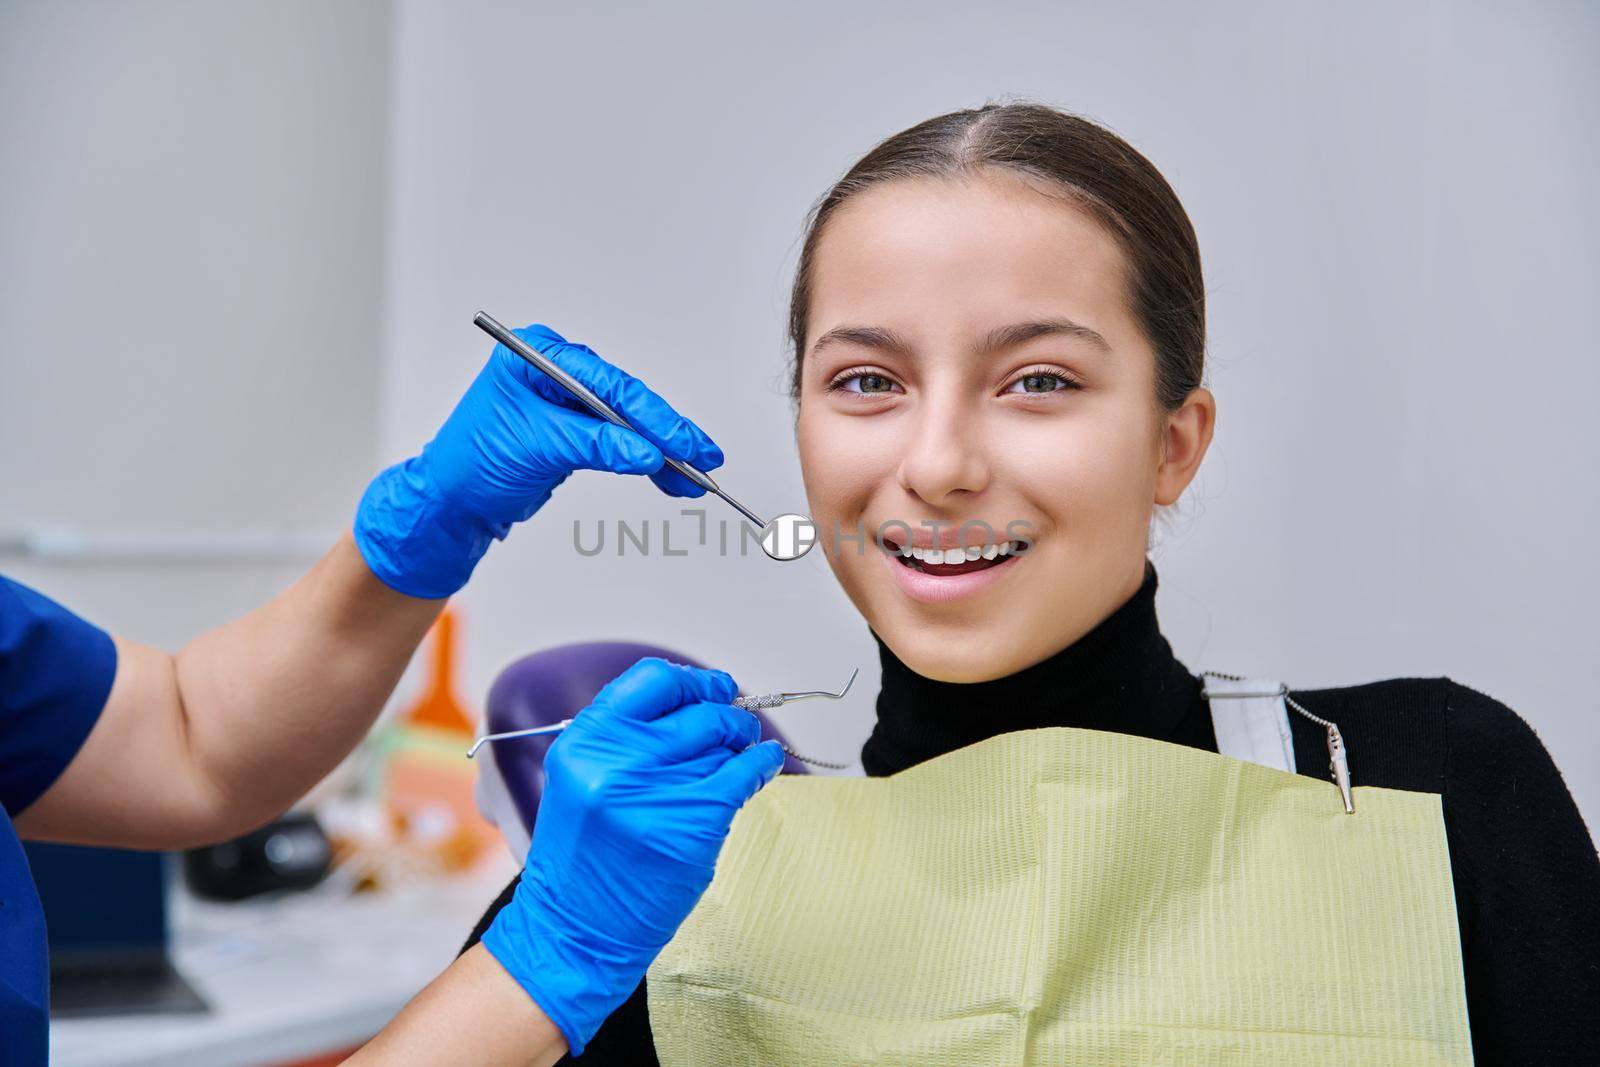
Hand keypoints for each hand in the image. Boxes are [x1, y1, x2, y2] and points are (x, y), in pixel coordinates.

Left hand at [353, 323, 723, 596]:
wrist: (449, 501)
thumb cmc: (472, 462)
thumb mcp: (536, 446)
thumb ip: (594, 444)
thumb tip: (645, 452)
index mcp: (540, 357)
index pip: (609, 384)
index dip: (652, 416)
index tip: (682, 442)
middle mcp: (556, 372)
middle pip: (626, 401)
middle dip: (666, 433)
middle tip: (702, 457)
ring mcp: (567, 402)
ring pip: (629, 423)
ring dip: (663, 451)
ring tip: (695, 476)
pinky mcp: (574, 431)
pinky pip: (620, 442)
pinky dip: (645, 461)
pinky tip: (670, 476)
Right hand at [480, 658, 784, 1056]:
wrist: (575, 927)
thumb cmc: (584, 856)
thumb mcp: (583, 777)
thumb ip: (626, 735)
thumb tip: (694, 701)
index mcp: (585, 741)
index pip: (653, 678)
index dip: (691, 681)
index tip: (711, 689)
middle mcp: (616, 760)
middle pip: (697, 709)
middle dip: (726, 712)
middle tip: (736, 722)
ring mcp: (655, 792)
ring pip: (722, 742)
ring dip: (742, 741)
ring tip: (743, 749)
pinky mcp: (691, 824)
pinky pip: (743, 774)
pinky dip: (762, 763)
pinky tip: (765, 762)